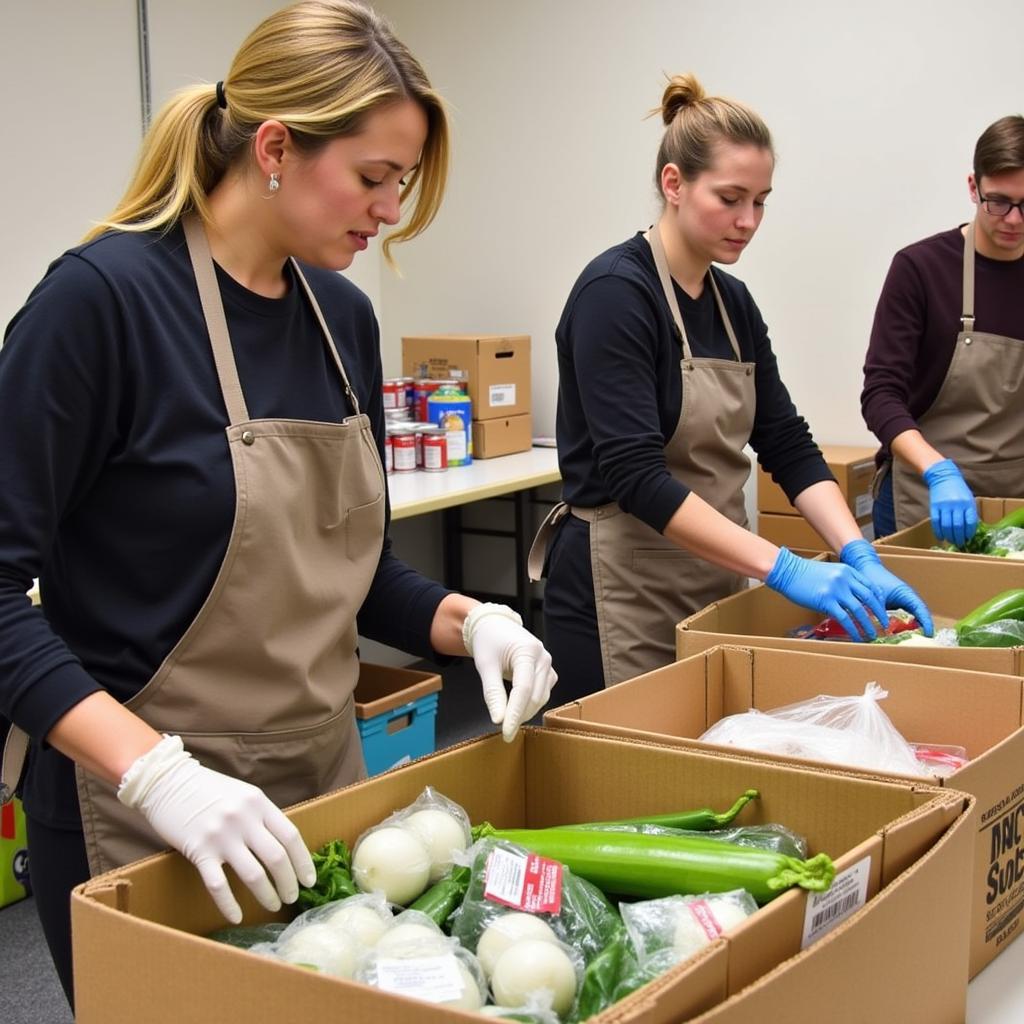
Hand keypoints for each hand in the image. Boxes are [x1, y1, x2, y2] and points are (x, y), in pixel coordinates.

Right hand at [117, 735, 315, 922]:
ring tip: (273, 905)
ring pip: (253, 874)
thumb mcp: (243, 794)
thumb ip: (261, 816)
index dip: (303, 861)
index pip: (290, 836)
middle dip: (288, 882)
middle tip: (292, 898)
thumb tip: (284, 845)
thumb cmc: (208, 789)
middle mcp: (243, 819)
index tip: (309, 880)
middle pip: (276, 858)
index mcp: (258, 803)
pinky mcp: (198, 851)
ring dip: (267, 895)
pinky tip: (237, 916)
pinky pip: (218, 885)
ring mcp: (221, 836)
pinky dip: (229, 904)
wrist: (168, 781)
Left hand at [463, 603, 557, 741]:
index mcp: (528, 651)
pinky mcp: (547, 671)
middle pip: (535, 696)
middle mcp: (543, 657)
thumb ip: (492, 693)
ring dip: (526, 712)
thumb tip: (498, 720)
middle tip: (504, 731)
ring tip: (509, 721)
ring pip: (541, 697)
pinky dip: (531, 704)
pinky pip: (543, 693)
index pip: (524, 690)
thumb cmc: (488, 641)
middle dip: (520, 716)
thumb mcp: (485, 665)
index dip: (515, 714)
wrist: (495, 625)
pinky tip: (517, 708)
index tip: (506, 732)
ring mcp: (548, 664)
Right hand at [765, 547, 886, 640]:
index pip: (871, 586)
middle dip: (880, 614)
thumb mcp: (829, 572)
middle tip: (884, 625)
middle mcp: (845, 579)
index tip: (882, 612)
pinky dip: (853, 629)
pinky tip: (856, 636)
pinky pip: (844, 618)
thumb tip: (851, 600)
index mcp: (847, 571)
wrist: (786, 570)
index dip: (879, 601)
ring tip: (872, 635)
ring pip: (860, 610)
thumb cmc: (804, 573)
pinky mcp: (826, 601)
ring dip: (868, 625)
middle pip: (870, 598)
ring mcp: (836, 590)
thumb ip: (842, 582)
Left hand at [839, 540, 934, 635]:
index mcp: (907, 594)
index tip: (929, 635)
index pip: (921, 610)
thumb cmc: (872, 578)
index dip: (926, 623)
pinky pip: (903, 616)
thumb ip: (879, 611)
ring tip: (913, 642)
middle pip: (920, 615)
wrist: (864, 567)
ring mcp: (902, 601)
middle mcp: (908, 598)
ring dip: (913, 628)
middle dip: (922, 628)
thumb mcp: (876, 596)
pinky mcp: (895, 604)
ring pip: (912, 616)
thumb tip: (881, 628)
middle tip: (923, 643)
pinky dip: (903, 625)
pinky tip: (898, 635)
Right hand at [922, 459, 976, 546]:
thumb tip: (970, 529)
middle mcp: (956, 505)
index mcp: (967, 503)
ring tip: (951, 541)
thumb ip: (970, 512)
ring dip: (949, 536)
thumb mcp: (969, 499)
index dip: (969, 533)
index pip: (970, 522)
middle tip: (960, 543)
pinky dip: (938, 532)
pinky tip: (941, 537)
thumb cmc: (959, 489)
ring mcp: (944, 506)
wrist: (944, 477)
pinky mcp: (934, 507)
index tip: (968, 538)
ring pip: (946, 526)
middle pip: (958, 526)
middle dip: (959, 537)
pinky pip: (936, 522)